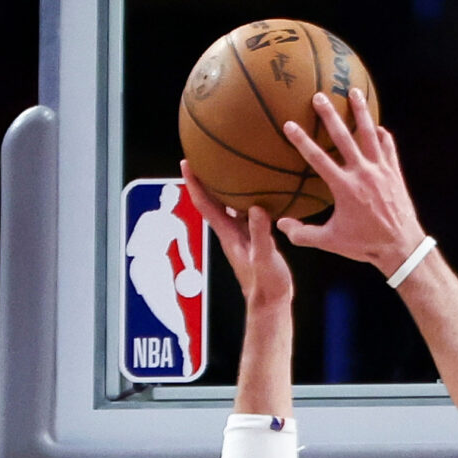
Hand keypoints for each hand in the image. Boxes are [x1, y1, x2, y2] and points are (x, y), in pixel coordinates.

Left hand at [180, 162, 292, 311]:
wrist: (271, 303)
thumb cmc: (266, 285)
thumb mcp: (264, 258)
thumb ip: (260, 234)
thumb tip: (256, 208)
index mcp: (228, 235)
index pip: (205, 205)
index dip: (194, 184)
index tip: (186, 162)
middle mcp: (230, 232)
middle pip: (212, 200)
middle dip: (205, 178)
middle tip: (203, 154)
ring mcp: (241, 235)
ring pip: (228, 205)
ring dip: (224, 186)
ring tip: (227, 163)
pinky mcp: (253, 237)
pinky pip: (245, 211)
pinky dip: (246, 197)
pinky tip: (256, 187)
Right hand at [275, 87, 421, 274]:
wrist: (400, 246)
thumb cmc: (364, 245)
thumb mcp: (330, 242)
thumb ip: (303, 234)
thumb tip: (281, 226)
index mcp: (344, 187)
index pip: (317, 158)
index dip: (302, 140)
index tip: (290, 124)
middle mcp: (362, 172)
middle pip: (343, 136)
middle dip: (329, 115)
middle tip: (319, 96)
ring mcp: (380, 169)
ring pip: (369, 132)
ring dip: (360, 111)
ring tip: (353, 92)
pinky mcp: (394, 172)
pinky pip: (387, 146)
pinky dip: (381, 135)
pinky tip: (377, 127)